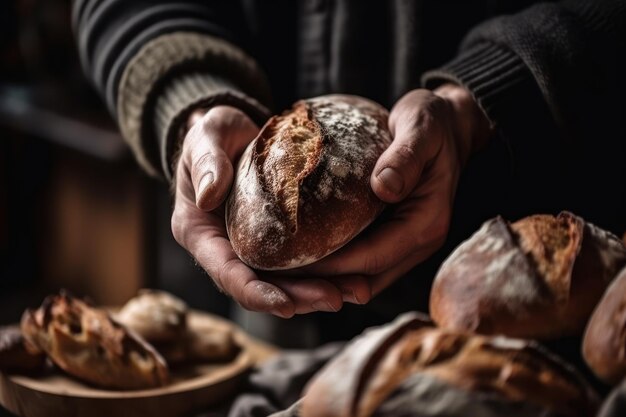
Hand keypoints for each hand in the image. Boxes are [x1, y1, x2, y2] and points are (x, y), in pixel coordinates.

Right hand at [171, 106, 369, 316]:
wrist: (235, 133)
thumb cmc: (214, 134)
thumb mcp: (206, 137)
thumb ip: (207, 161)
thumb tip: (209, 195)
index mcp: (200, 232)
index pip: (226, 272)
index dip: (254, 292)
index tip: (284, 304)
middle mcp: (225, 249)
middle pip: (261, 286)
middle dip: (298, 298)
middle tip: (336, 299)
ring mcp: (251, 247)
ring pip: (284, 281)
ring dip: (318, 291)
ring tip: (357, 291)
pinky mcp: (275, 242)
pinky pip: (299, 263)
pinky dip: (326, 272)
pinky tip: (357, 273)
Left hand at [304, 84, 492, 294]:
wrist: (449, 127)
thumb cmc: (433, 123)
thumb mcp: (422, 128)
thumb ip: (405, 156)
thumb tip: (383, 187)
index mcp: (427, 222)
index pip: (373, 257)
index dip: (332, 265)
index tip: (292, 263)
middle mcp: (420, 242)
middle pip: (366, 277)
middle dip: (322, 281)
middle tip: (277, 276)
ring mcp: (409, 244)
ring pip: (365, 276)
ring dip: (328, 279)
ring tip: (286, 272)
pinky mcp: (397, 238)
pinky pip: (366, 262)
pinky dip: (339, 265)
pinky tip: (307, 255)